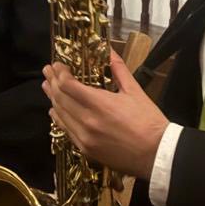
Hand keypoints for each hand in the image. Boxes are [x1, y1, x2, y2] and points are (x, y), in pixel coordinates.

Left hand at [43, 49, 168, 178]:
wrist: (157, 154)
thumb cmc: (149, 121)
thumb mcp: (135, 91)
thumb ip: (119, 70)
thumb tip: (109, 51)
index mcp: (100, 104)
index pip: (68, 85)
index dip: (60, 73)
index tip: (58, 64)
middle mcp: (87, 121)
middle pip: (60, 98)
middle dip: (52, 82)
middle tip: (47, 70)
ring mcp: (84, 137)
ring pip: (60, 115)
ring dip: (52, 99)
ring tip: (47, 86)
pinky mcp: (86, 150)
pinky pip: (66, 130)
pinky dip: (59, 118)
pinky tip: (55, 111)